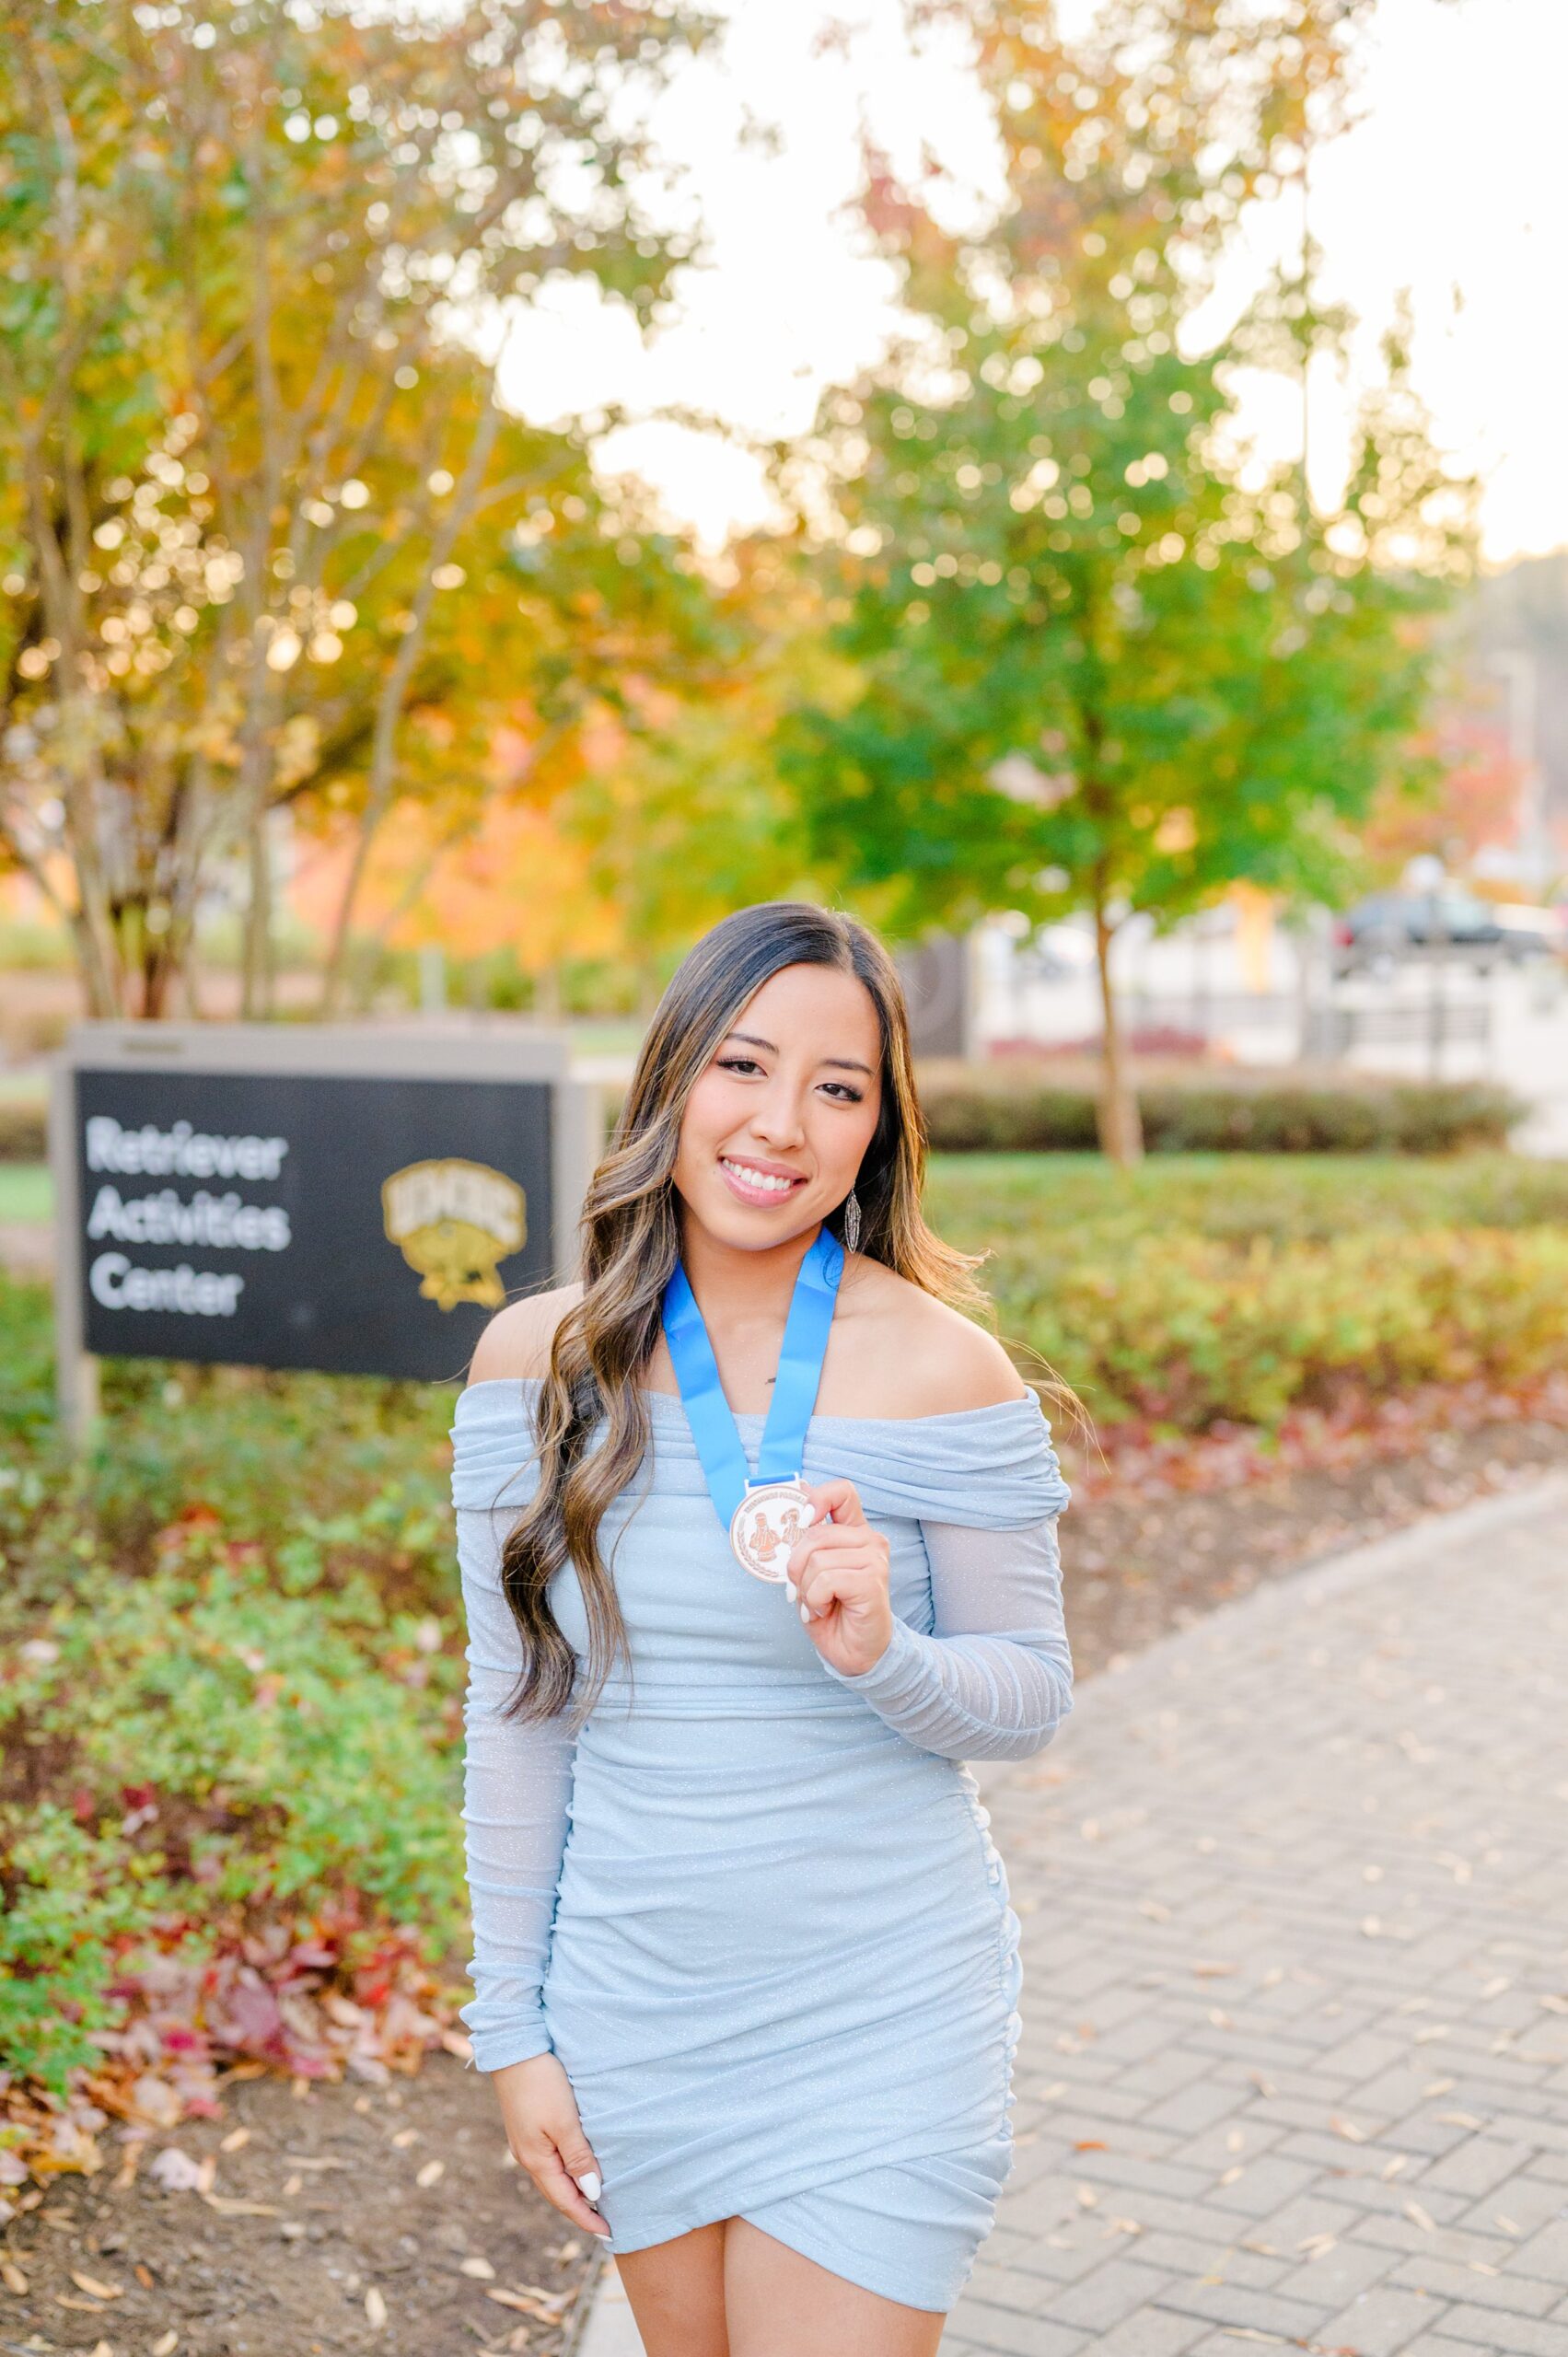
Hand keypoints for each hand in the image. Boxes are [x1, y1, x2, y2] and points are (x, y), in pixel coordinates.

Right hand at [490, 2051, 609, 2238]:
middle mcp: (527, 2155)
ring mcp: (526, 2141)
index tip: (609, 2233)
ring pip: (553, 2177)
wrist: (513, 2048)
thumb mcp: (564, 2121)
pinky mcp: (528, 2126)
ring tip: (595, 2201)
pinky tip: (577, 2167)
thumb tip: (591, 2193)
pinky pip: (550, 2160)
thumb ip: (578, 2158)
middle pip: (557, 2193)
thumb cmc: (541, 2083)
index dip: (586, 2219)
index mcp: (536, 2159)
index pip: (565, 2200)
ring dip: (573, 2191)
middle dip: (580, 2210)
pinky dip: (566, 2171)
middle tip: (605, 2223)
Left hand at [786, 1478, 893, 1678]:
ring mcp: (874, 1559)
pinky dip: (814, 1600)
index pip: (842, 1492)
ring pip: (817, 1559)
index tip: (802, 1520)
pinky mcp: (872, 1580)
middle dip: (797, 1566)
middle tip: (804, 1589)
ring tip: (820, 1603)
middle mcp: (869, 1540)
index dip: (817, 1499)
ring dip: (806, 1589)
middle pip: (815, 1533)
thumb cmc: (831, 1611)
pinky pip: (825, 1580)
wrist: (855, 1653)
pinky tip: (825, 1610)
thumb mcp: (809, 1572)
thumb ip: (806, 1539)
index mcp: (854, 1532)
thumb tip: (797, 1492)